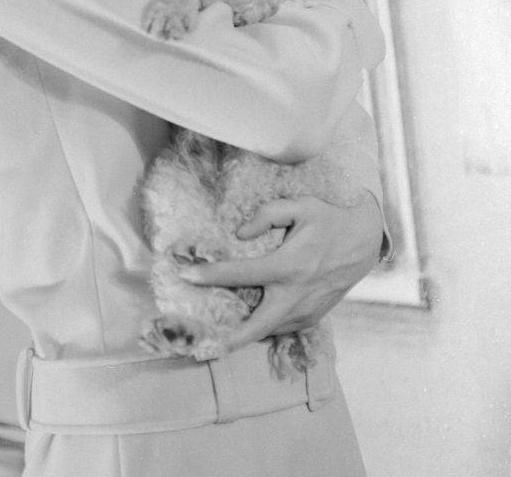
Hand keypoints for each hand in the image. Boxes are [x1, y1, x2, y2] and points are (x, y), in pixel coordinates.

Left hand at [177, 191, 381, 352]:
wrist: (366, 238)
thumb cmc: (330, 218)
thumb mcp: (300, 205)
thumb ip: (267, 214)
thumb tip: (240, 234)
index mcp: (289, 265)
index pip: (241, 274)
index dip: (211, 275)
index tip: (185, 276)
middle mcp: (297, 293)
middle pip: (258, 325)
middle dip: (231, 338)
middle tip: (207, 344)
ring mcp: (308, 308)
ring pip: (272, 330)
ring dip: (247, 333)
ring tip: (220, 332)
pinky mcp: (316, 314)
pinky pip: (286, 328)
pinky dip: (268, 329)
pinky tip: (250, 324)